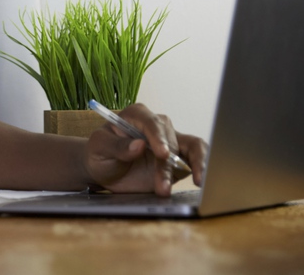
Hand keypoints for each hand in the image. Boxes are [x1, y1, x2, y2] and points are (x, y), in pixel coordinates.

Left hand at [83, 103, 208, 195]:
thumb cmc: (100, 154)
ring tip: (198, 182)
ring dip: (195, 165)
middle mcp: (156, 125)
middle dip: (167, 165)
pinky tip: (203, 180)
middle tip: (161, 187)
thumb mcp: (99, 149)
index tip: (163, 154)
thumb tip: (139, 145)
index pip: (151, 122)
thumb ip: (116, 146)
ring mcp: (171, 141)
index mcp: (135, 115)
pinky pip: (198, 158)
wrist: (106, 171)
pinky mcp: (180, 158)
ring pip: (192, 146)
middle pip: (170, 140)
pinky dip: (204, 167)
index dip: (158, 137)